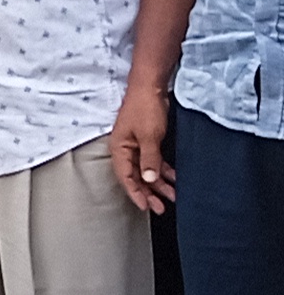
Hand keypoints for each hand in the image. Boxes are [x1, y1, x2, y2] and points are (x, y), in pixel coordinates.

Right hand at [110, 86, 176, 213]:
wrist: (151, 86)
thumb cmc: (145, 108)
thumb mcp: (149, 136)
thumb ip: (149, 160)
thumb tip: (149, 180)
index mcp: (119, 148)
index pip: (125, 176)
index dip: (135, 193)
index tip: (146, 207)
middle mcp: (126, 149)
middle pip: (136, 176)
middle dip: (148, 192)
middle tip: (161, 207)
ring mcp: (137, 144)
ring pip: (147, 170)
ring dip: (159, 183)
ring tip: (173, 195)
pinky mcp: (148, 140)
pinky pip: (154, 160)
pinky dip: (163, 170)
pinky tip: (174, 178)